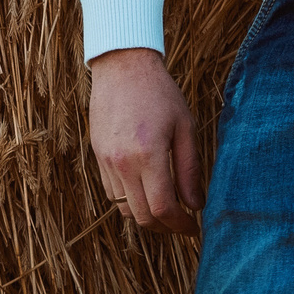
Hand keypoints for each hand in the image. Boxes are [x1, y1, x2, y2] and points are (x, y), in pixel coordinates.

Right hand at [87, 47, 200, 235]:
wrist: (123, 66)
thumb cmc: (160, 93)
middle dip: (164, 227)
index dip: (180, 225)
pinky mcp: (97, 155)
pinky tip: (145, 189)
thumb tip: (196, 205)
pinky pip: (111, 191)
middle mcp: (123, 162)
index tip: (193, 227)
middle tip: (181, 223)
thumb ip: (190, 170)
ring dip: (145, 215)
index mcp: (148, 154)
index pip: (162, 208)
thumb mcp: (185, 127)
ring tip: (165, 207)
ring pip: (123, 208)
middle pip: (141, 216)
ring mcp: (106, 160)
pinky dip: (128, 199)